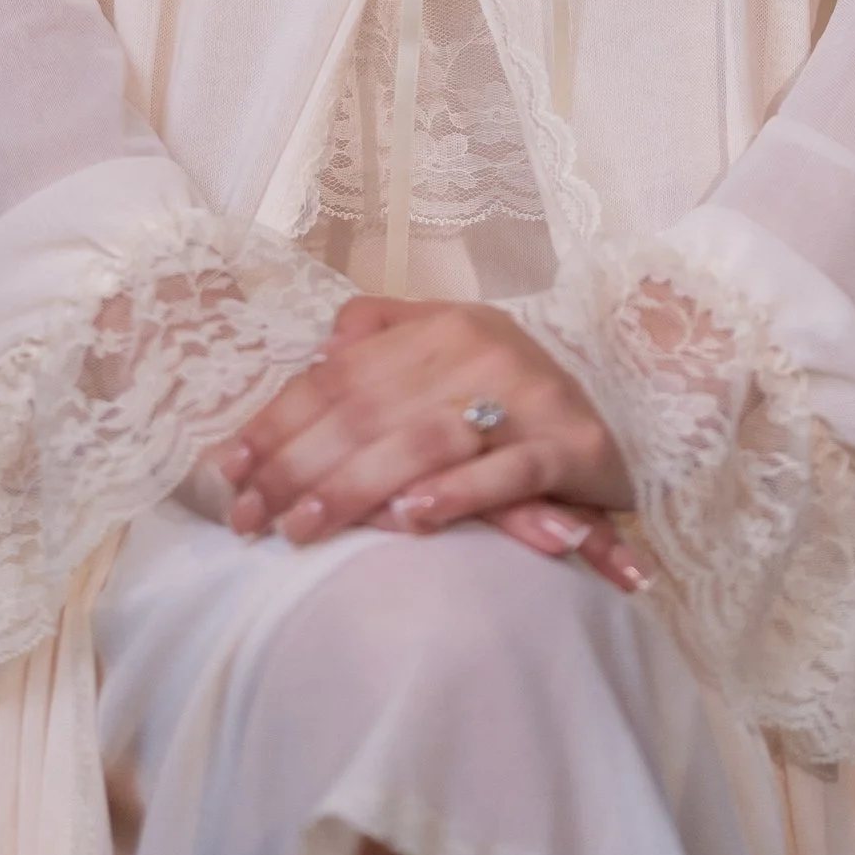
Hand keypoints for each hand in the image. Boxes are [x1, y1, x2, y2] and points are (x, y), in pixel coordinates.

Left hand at [211, 299, 650, 593]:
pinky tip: (406, 522)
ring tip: (302, 529)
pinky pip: (503, 472)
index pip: (341, 374)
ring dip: (355, 488)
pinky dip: (453, 496)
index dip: (279, 421)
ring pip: (422, 442)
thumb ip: (387, 336)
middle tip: (249, 518)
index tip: (228, 470)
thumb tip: (325, 346)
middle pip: (368, 411)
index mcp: (440, 325)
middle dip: (298, 467)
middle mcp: (480, 348)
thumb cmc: (514, 397)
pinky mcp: (570, 443)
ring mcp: (528, 394)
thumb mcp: (452, 349)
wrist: (627, 414)